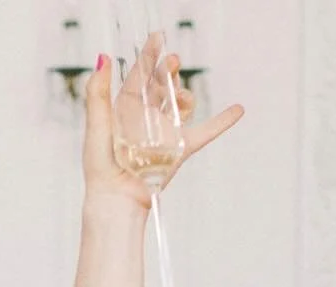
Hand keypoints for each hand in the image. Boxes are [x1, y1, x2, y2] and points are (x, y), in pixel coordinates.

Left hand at [82, 35, 243, 212]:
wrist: (116, 199)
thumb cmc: (100, 166)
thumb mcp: (96, 125)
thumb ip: (97, 93)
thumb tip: (104, 57)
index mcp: (126, 110)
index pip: (140, 76)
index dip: (149, 56)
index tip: (158, 37)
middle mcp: (147, 118)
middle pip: (163, 86)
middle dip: (169, 71)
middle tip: (173, 63)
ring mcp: (165, 133)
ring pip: (182, 104)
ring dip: (185, 95)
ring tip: (182, 98)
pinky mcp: (179, 150)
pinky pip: (205, 132)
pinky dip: (222, 122)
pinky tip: (238, 109)